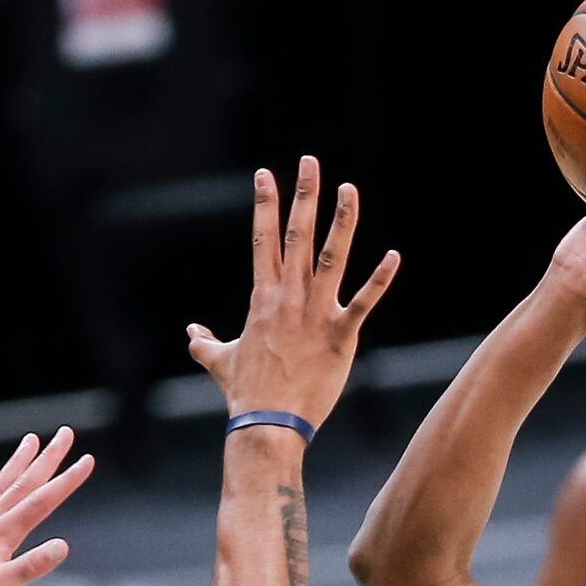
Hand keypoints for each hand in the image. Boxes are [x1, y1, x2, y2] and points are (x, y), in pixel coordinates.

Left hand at [0, 430, 89, 585]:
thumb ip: (30, 566)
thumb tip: (62, 546)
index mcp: (0, 534)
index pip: (41, 502)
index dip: (66, 481)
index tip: (87, 460)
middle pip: (23, 483)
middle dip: (48, 457)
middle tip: (65, 432)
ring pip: (2, 485)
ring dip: (20, 462)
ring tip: (30, 440)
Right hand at [187, 156, 398, 431]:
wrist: (267, 424)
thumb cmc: (244, 394)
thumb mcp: (220, 363)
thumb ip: (204, 344)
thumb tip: (191, 334)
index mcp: (262, 297)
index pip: (263, 240)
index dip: (265, 204)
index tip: (265, 174)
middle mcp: (289, 297)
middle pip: (297, 235)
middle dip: (303, 195)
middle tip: (310, 161)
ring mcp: (315, 314)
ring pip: (332, 257)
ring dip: (342, 221)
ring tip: (349, 189)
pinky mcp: (340, 335)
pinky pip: (363, 302)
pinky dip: (380, 279)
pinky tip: (394, 255)